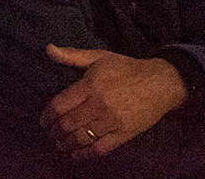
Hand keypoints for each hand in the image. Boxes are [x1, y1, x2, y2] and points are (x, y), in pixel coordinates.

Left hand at [41, 46, 186, 155]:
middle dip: (54, 131)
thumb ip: (72, 55)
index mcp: (90, 86)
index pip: (60, 105)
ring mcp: (113, 122)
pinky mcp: (125, 134)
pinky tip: (76, 155)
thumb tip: (48, 50)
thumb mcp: (99, 56)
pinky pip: (102, 148)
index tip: (42, 121)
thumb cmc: (127, 68)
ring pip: (82, 137)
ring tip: (59, 144)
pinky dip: (86, 154)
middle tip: (49, 134)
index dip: (47, 115)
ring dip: (66, 143)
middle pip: (68, 123)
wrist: (161, 83)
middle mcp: (99, 105)